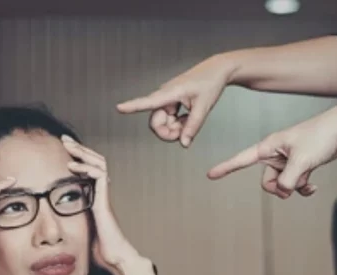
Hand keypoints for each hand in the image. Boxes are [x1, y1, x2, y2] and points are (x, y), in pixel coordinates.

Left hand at [60, 136, 141, 274]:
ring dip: (82, 153)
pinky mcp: (104, 202)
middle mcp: (101, 194)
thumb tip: (51, 224)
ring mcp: (104, 197)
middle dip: (79, 149)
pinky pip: (99, 177)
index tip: (64, 149)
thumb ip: (70, 222)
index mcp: (95, 197)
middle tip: (65, 139)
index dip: (78, 158)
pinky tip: (72, 167)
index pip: (89, 169)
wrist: (115, 259)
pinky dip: (86, 168)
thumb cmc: (99, 250)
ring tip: (68, 145)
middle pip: (94, 161)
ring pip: (98, 164)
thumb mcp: (79, 231)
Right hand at [116, 55, 233, 146]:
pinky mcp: (172, 102)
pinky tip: (189, 118)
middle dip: (168, 132)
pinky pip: (169, 118)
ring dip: (175, 128)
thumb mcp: (204, 107)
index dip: (132, 106)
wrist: (217, 70)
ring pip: (163, 122)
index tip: (119, 107)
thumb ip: (193, 127)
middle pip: (156, 122)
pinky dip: (179, 123)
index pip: (148, 102)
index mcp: (170, 92)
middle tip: (184, 135)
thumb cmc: (210, 82)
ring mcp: (167, 99)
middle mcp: (164, 96)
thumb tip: (184, 143)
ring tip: (191, 122)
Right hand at [206, 110, 336, 197]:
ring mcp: (288, 160)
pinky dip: (302, 187)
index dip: (226, 168)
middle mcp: (275, 154)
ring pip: (282, 184)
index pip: (241, 159)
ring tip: (308, 182)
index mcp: (268, 147)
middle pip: (266, 181)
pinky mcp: (301, 164)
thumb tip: (283, 191)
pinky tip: (313, 186)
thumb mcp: (302, 160)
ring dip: (294, 188)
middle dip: (279, 188)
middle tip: (293, 187)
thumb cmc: (321, 136)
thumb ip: (288, 180)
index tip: (210, 175)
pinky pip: (294, 183)